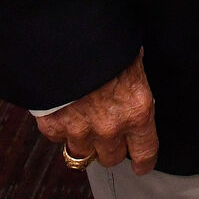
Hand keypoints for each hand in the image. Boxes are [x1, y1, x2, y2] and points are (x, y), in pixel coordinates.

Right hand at [34, 52, 157, 173]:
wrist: (66, 34)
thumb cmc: (105, 40)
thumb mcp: (132, 58)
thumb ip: (133, 80)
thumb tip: (133, 80)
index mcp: (137, 110)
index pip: (145, 152)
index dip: (143, 161)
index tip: (140, 164)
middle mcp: (110, 127)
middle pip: (111, 158)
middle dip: (111, 147)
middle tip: (108, 131)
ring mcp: (80, 130)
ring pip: (82, 154)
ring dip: (84, 140)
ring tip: (83, 120)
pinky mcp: (53, 125)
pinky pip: (57, 138)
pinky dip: (59, 127)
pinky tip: (64, 109)